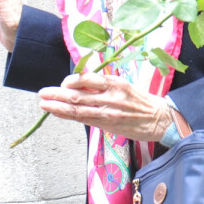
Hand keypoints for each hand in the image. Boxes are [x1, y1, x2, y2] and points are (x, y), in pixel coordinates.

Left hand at [38, 73, 173, 141]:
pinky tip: (57, 112)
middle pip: (78, 94)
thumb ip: (105, 85)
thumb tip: (82, 81)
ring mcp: (108, 111)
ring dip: (57, 106)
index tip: (63, 83)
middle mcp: (111, 96)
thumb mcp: (126, 86)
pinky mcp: (107, 124)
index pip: (87, 79)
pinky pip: (83, 118)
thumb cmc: (142, 102)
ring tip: (43, 103)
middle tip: (43, 93)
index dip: (71, 81)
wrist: (159, 119)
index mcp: (117, 82)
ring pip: (77, 108)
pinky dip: (67, 115)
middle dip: (57, 93)